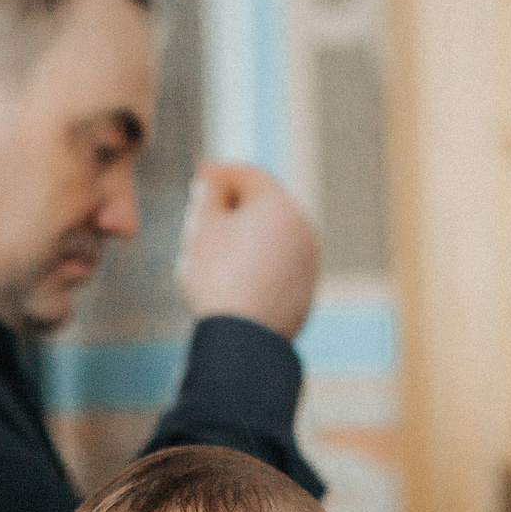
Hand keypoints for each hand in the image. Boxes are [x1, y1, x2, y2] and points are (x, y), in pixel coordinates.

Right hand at [176, 163, 318, 339]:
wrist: (243, 339)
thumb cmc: (218, 279)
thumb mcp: (202, 228)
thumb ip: (208, 196)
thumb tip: (215, 184)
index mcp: (278, 206)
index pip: (248, 175)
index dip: (221, 173)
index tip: (201, 176)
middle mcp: (302, 228)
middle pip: (265, 206)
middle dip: (236, 206)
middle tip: (207, 212)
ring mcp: (308, 262)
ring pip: (274, 238)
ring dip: (249, 236)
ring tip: (218, 251)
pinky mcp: (306, 290)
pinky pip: (279, 266)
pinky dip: (260, 263)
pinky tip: (236, 278)